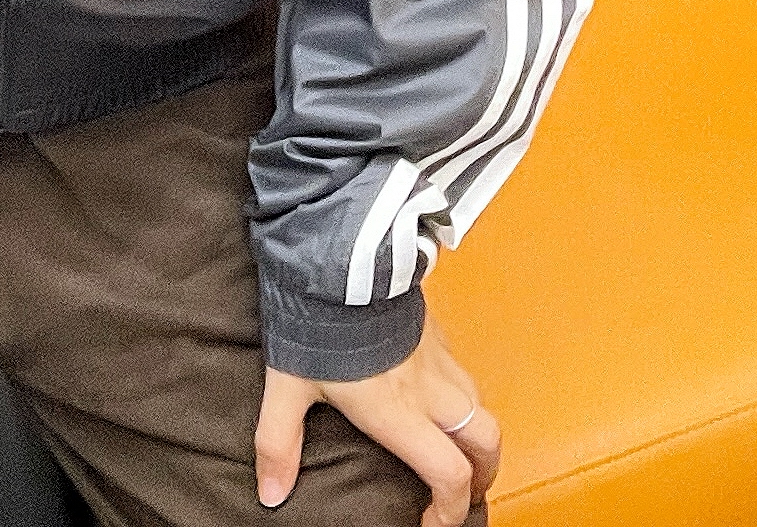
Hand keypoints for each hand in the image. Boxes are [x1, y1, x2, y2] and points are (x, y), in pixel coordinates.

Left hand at [255, 316, 500, 524]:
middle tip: (463, 491)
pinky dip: (463, 397)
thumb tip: (271, 493)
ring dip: (476, 435)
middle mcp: (429, 389)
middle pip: (485, 442)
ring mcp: (437, 356)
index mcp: (399, 412)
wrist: (339, 257)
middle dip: (484, 475)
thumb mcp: (288, 387)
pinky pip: (463, 371)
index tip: (431, 524)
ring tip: (456, 449)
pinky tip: (437, 395)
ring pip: (479, 404)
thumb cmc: (316, 324)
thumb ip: (279, 443)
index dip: (451, 509)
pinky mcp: (434, 328)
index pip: (449, 474)